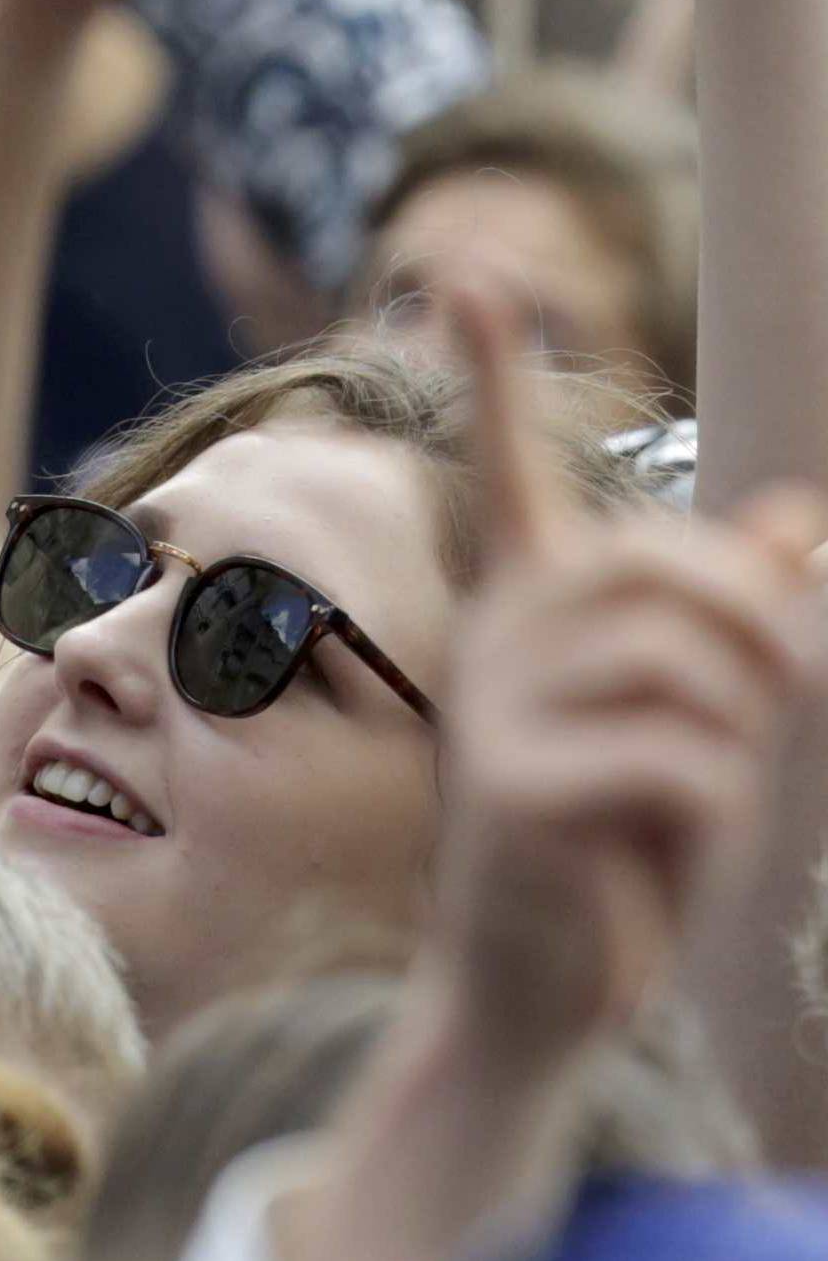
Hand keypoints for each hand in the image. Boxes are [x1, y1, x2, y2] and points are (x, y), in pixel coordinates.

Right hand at [432, 282, 821, 1064]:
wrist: (542, 991)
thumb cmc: (623, 847)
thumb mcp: (699, 717)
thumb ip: (739, 616)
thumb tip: (801, 514)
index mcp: (530, 602)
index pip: (507, 461)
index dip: (492, 365)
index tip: (466, 269)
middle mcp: (499, 634)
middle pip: (666, 565)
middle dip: (762, 630)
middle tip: (792, 695)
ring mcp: (495, 706)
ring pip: (690, 668)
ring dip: (744, 744)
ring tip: (707, 805)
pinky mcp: (511, 787)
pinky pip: (679, 759)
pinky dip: (718, 811)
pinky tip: (671, 852)